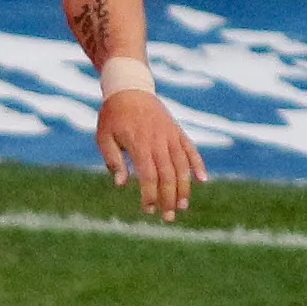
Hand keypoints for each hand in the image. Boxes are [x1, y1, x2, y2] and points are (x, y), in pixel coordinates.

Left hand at [97, 87, 206, 219]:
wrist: (129, 87)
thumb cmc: (113, 115)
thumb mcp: (103, 137)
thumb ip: (113, 160)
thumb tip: (122, 184)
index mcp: (139, 144)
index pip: (149, 176)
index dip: (151, 195)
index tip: (148, 210)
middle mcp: (159, 141)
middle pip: (169, 175)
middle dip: (170, 198)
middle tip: (169, 217)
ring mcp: (170, 135)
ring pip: (182, 165)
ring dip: (184, 187)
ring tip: (184, 205)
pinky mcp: (177, 131)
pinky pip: (191, 149)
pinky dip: (198, 164)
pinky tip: (202, 180)